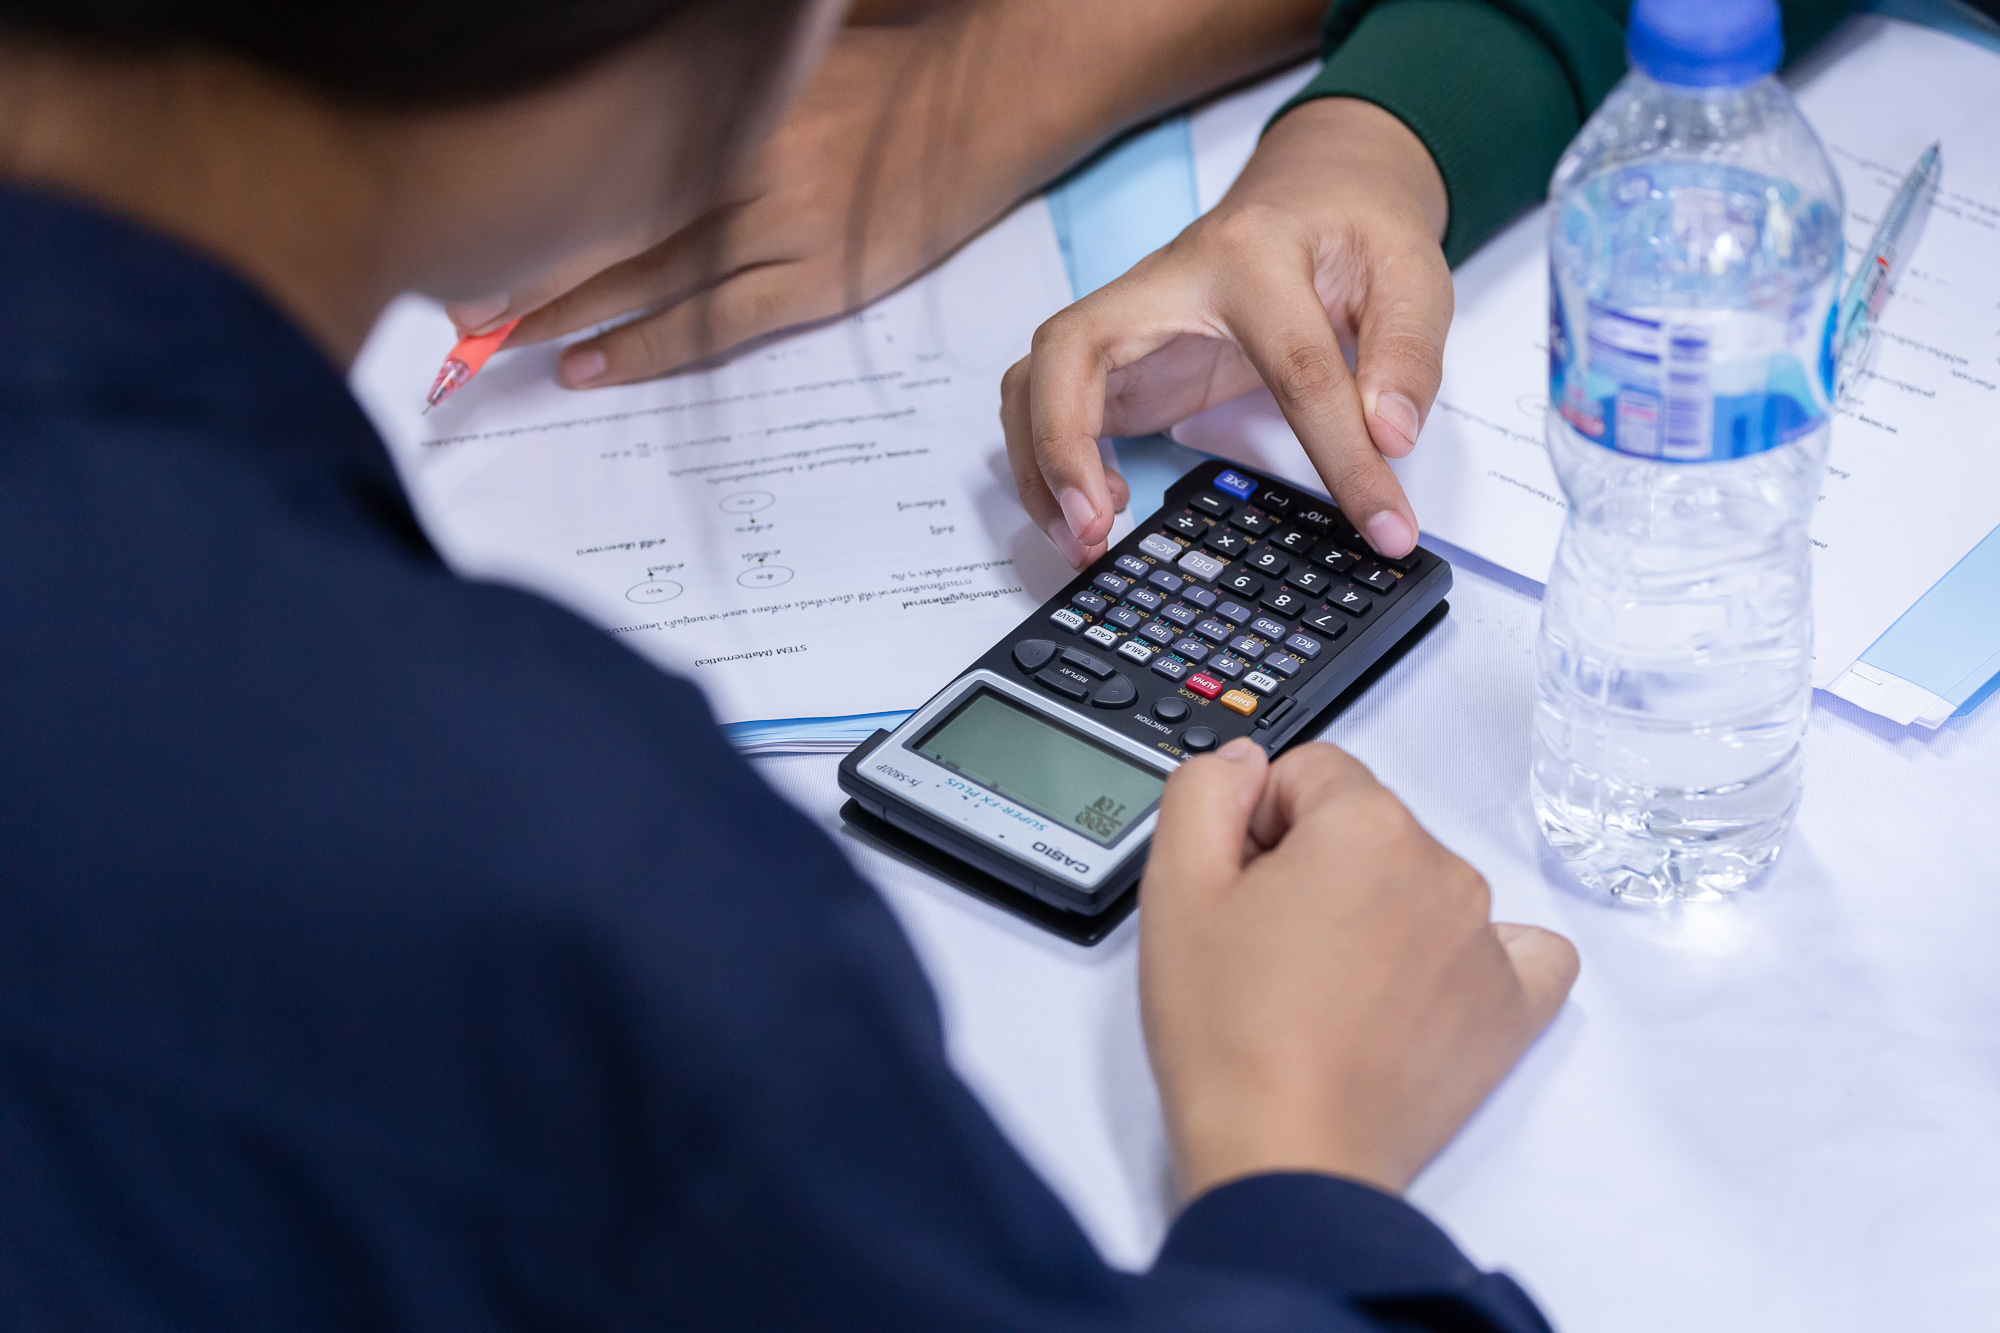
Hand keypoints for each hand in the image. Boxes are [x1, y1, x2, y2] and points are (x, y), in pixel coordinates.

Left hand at [448, 15, 1062, 387]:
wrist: (984, 104)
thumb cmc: (879, 78)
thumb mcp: (774, 64)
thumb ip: (700, 95)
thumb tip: (619, 123)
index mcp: (721, 105)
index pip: (601, 159)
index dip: (528, 198)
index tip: (466, 224)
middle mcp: (738, 162)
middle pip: (607, 221)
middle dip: (525, 263)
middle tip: (453, 304)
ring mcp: (778, 227)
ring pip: (645, 277)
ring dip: (564, 309)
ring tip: (496, 341)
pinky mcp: (817, 280)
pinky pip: (714, 325)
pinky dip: (646, 347)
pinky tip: (590, 366)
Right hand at [1001, 96, 1452, 565]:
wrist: (1316, 190)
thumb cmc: (1353, 228)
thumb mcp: (1412, 273)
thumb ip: (1405, 354)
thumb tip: (1389, 438)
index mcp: (1252, 256)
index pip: (1295, 371)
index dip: (1342, 461)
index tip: (1384, 529)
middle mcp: (1165, 282)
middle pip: (1068, 352)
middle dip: (1062, 445)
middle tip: (1094, 530)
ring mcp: (1130, 320)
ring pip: (1034, 382)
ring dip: (1039, 465)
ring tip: (1083, 539)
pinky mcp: (1121, 359)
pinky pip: (1050, 407)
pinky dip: (1051, 463)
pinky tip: (1101, 508)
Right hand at [1141, 739, 1576, 1201]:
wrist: (1286, 1158)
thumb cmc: (1232, 1039)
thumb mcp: (1174, 889)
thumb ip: (1203, 793)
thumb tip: (1241, 763)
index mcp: (1367, 826)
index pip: (1307, 773)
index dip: (1258, 824)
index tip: (1240, 884)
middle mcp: (1442, 870)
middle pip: (1366, 826)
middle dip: (1317, 866)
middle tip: (1269, 945)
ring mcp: (1486, 941)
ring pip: (1420, 883)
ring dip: (1375, 913)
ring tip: (1321, 989)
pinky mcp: (1509, 1009)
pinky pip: (1519, 950)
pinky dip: (1470, 957)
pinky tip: (1419, 988)